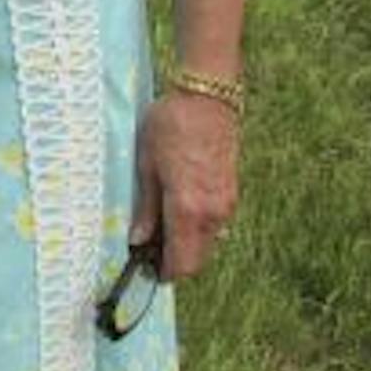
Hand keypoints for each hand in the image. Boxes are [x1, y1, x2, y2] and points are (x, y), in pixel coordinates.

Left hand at [132, 88, 239, 281]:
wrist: (208, 99)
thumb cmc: (169, 126)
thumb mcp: (146, 164)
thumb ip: (145, 208)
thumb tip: (138, 241)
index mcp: (188, 209)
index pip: (182, 262)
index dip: (163, 272)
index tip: (143, 268)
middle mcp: (213, 215)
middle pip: (197, 260)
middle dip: (174, 262)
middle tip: (146, 251)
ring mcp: (226, 206)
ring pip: (207, 245)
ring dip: (186, 246)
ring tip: (156, 229)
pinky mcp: (232, 195)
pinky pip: (214, 227)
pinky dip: (196, 231)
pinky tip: (175, 213)